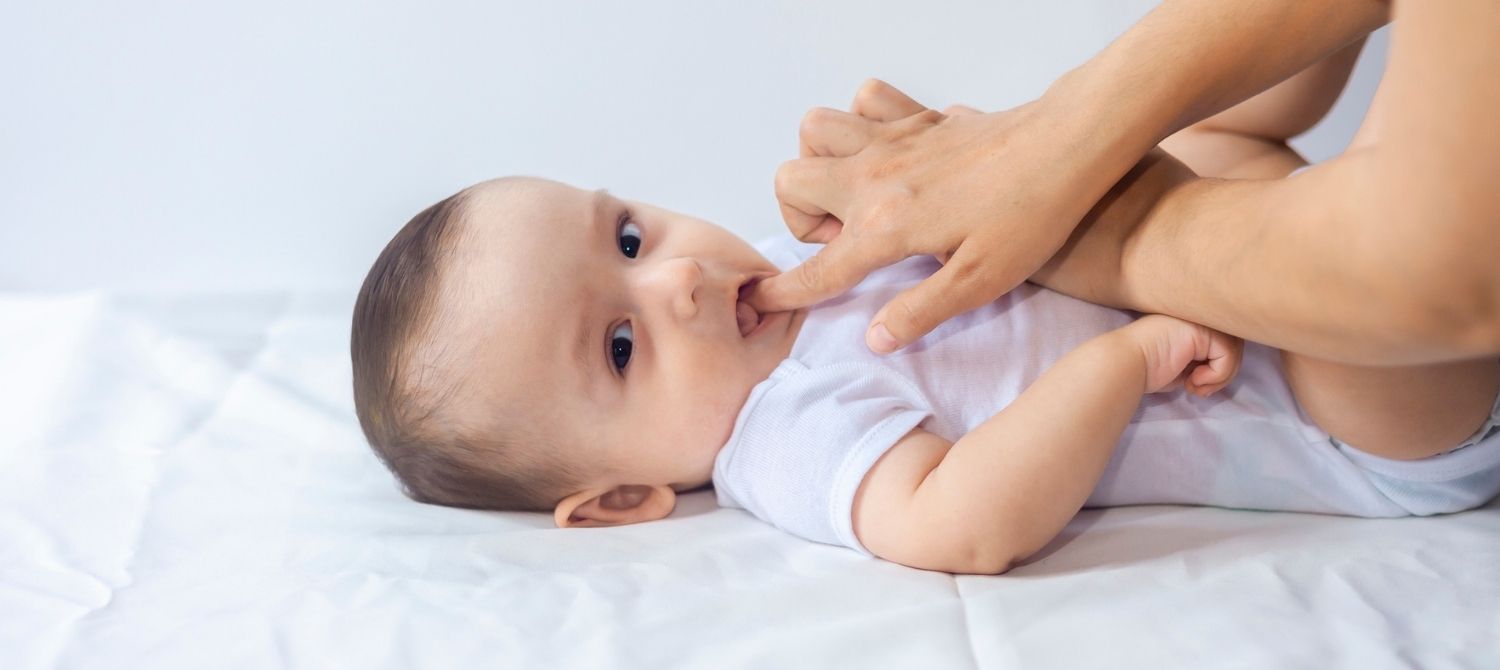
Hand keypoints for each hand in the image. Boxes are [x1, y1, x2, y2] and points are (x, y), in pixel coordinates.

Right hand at [748, 79, 1114, 354]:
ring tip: (856, 197)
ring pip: (815, 131)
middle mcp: (876, 178)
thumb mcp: (980, 284)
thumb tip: (874, 338)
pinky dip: (861, 121)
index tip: (762, 302)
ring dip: (821, 162)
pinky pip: (864, 102)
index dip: (785, 291)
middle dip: (800, 217)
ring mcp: (894, 140)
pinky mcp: (919, 118)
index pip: (819, 267)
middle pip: (792, 182)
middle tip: (845, 242)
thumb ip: (919, 312)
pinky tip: (891, 156)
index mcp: (885, 227)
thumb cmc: (1033, 216)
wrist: (1070, 147)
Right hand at [1125, 314, 1243, 396]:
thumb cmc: (1145, 368)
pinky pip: (1227, 355)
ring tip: (1197, 387)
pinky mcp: (1202, 329)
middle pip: (1233, 344)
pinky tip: (1194, 380)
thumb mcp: (1181, 363)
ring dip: (1220, 377)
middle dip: (1223, 374)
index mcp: (1190, 320)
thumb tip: (1223, 369)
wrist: (1125, 363)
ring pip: (1234, 350)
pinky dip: (1216, 375)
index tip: (1197, 386)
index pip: (1223, 340)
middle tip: (1201, 390)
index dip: (1218, 367)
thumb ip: (1201, 359)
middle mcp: (1197, 315)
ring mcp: (1199, 318)